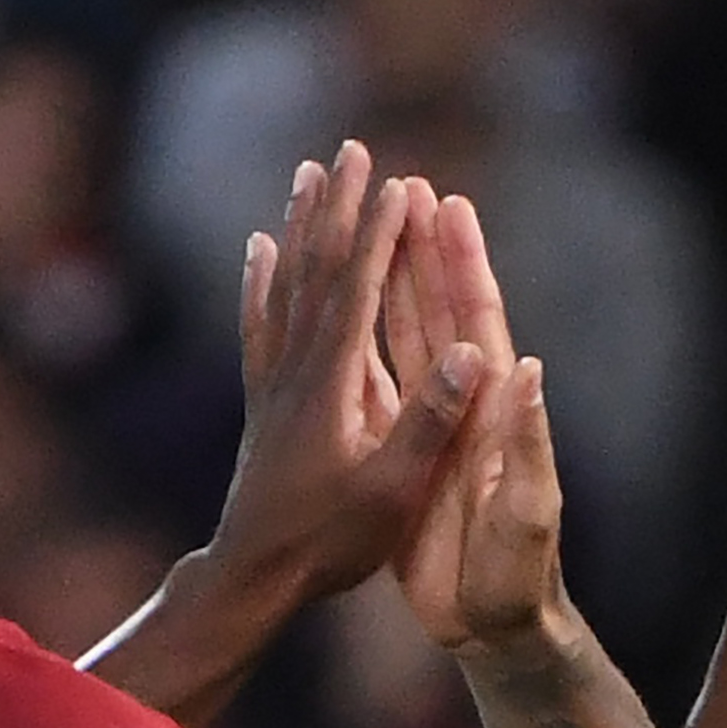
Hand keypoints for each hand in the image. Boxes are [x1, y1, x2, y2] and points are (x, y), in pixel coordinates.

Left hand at [211, 140, 486, 601]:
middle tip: (352, 150)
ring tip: (308, 175)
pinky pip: (260, 324)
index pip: (359, 291)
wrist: (254, 576)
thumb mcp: (393, 491)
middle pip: (318, 271)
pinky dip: (260, 280)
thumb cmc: (330, 544)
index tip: (398, 180)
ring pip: (286, 286)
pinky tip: (257, 249)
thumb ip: (431, 423)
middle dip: (339, 208)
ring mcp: (275, 383)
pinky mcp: (264, 402)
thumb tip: (472, 355)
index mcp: (333, 385)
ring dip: (301, 227)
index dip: (380, 233)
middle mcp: (298, 370)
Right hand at [384, 183, 564, 654]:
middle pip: (440, 312)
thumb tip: (528, 367)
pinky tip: (339, 321)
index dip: (463, 264)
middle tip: (404, 186)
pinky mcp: (405, 457)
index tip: (447, 203)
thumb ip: (528, 441)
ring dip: (391, 285)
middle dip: (422, 251)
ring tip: (371, 230)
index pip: (479, 322)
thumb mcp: (528, 511)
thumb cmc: (517, 577)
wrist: (493, 629)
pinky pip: (380, 388)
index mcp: (497, 412)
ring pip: (407, 340)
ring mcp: (435, 429)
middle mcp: (468, 408)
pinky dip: (360, 348)